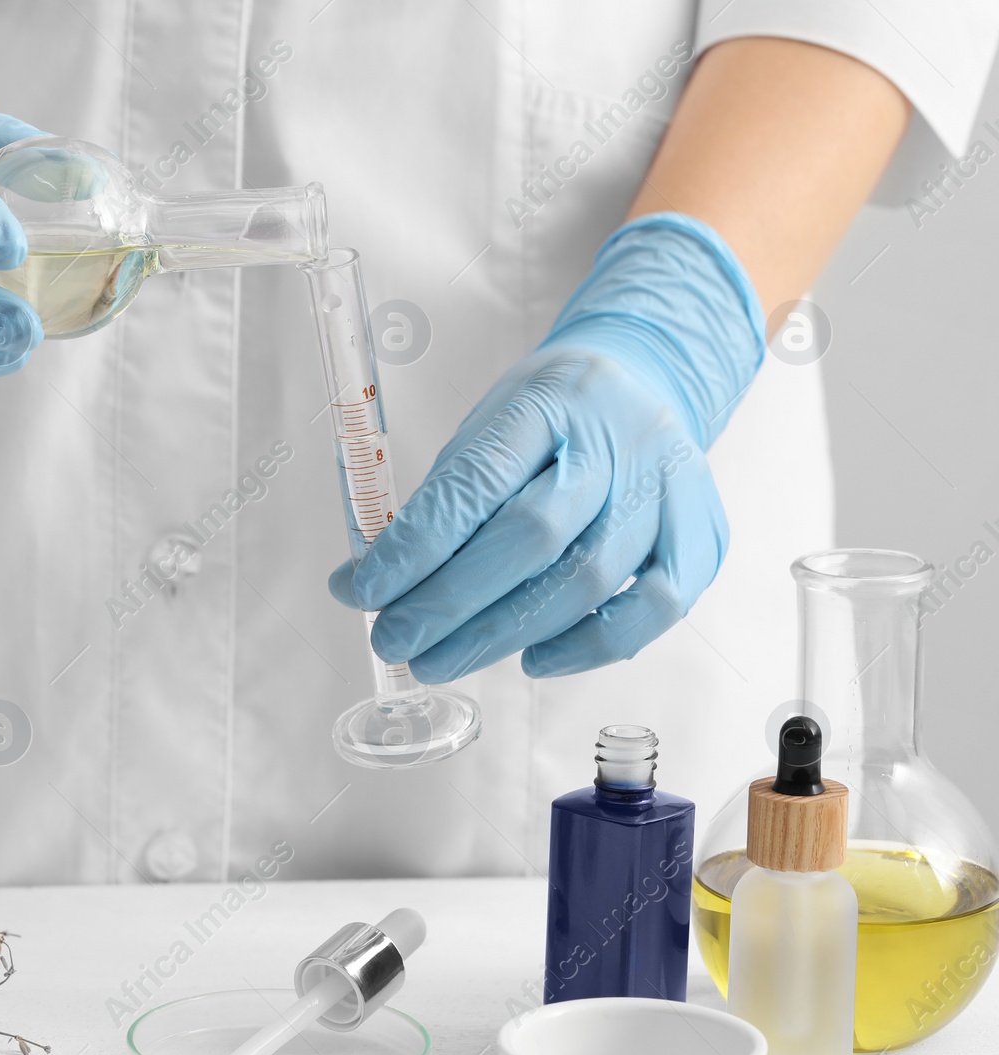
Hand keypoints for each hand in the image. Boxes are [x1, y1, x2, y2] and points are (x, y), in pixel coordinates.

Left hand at [330, 214, 764, 679]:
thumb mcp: (486, 429)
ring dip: (503, 635)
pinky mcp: (702, 534)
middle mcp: (616, 440)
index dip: (415, 546)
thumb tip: (364, 584)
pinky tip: (533, 661)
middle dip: (451, 603)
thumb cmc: (550, 418)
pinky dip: (590, 646)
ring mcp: (666, 488)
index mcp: (547, 401)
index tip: (363, 592)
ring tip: (441, 660)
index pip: (476, 481)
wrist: (646, 382)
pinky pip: (655, 606)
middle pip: (532, 536)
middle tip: (396, 642)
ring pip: (588, 579)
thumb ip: (438, 503)